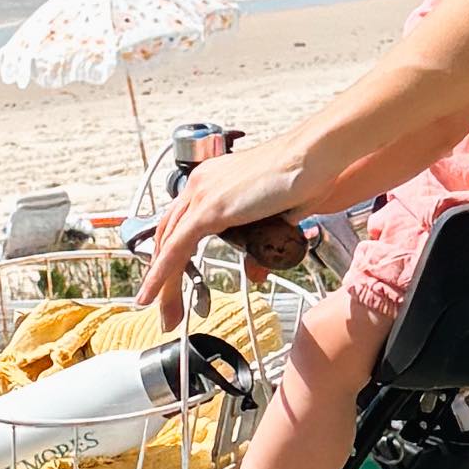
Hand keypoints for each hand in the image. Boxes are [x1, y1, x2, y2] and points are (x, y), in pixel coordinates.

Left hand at [144, 136, 308, 322]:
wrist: (314, 155)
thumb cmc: (306, 175)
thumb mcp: (278, 218)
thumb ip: (261, 243)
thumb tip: (255, 272)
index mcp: (213, 179)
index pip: (181, 221)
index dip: (171, 252)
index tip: (170, 279)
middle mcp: (202, 183)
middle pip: (169, 234)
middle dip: (162, 273)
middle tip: (162, 305)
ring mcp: (202, 194)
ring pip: (169, 245)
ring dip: (163, 284)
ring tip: (164, 314)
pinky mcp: (209, 209)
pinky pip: (176, 249)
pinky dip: (161, 276)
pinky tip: (154, 296)